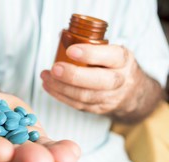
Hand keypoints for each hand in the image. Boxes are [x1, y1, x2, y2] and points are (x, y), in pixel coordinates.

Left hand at [41, 44, 162, 121]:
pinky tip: (49, 86)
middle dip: (73, 76)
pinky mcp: (99, 109)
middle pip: (99, 81)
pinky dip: (60, 96)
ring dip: (61, 87)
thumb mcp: (111, 51)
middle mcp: (119, 80)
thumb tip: (62, 35)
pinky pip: (78, 105)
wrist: (132, 92)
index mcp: (123, 60)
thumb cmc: (114, 66)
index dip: (90, 54)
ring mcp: (110, 97)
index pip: (110, 56)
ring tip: (45, 77)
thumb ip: (91, 45)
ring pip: (85, 96)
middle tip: (54, 69)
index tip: (70, 50)